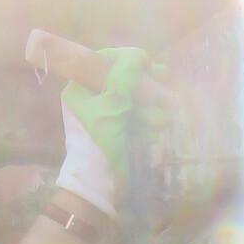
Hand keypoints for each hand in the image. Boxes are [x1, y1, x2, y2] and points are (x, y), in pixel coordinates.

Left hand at [25, 36, 157, 234]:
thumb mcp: (112, 107)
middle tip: (164, 82)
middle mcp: (90, 99)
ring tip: (159, 120)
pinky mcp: (117, 131)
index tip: (148, 63)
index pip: (104, 61)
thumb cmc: (98, 144)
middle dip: (144, 88)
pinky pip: (135, 119)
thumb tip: (139, 56)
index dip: (127, 59)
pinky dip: (146, 124)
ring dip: (149, 109)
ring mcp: (105, 116)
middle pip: (122, 80)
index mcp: (79, 89)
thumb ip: (125, 79)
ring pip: (133, 101)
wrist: (99, 186)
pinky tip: (152, 134)